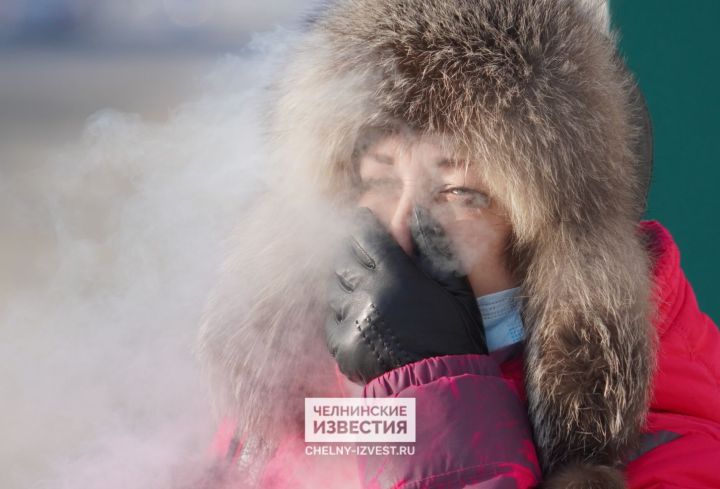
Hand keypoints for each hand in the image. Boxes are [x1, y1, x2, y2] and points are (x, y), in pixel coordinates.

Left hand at [325, 207, 486, 384]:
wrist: (441, 387)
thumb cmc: (454, 335)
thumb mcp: (454, 287)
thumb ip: (434, 246)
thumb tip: (416, 211)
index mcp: (395, 274)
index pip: (364, 234)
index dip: (362, 224)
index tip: (364, 219)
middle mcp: (367, 293)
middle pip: (343, 257)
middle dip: (352, 252)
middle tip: (365, 256)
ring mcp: (351, 319)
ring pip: (333, 287)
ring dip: (345, 282)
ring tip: (364, 289)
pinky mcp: (341, 344)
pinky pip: (330, 318)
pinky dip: (341, 313)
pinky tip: (360, 317)